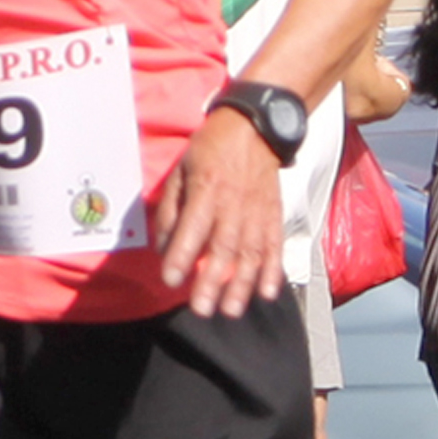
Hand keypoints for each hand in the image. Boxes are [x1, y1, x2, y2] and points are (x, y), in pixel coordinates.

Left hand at [155, 108, 284, 317]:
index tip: (171, 280)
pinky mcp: (274, 214)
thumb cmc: (210, 149)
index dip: (182, 255)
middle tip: (202, 310)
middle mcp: (234, 203)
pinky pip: (275, 244)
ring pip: (251, 252)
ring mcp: (257, 210)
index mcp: (207, 189)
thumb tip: (162, 246)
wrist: (255, 128)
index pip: (193, 226)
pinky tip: (267, 293)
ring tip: (232, 310)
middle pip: (224, 247)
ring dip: (242, 284)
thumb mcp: (181, 170)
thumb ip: (170, 209)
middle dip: (212, 281)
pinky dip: (273, 270)